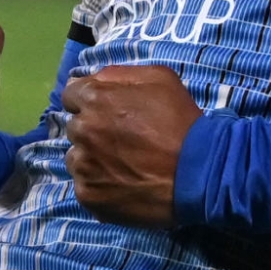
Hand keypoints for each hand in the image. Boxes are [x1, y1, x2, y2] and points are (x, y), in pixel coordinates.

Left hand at [62, 66, 200, 227]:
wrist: (199, 172)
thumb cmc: (181, 121)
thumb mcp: (159, 78)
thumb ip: (118, 75)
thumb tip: (93, 79)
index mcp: (94, 99)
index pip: (71, 95)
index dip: (89, 103)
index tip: (108, 113)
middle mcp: (82, 130)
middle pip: (75, 128)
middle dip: (93, 130)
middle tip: (122, 141)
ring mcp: (83, 166)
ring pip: (77, 158)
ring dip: (93, 159)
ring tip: (123, 166)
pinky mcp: (88, 195)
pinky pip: (86, 186)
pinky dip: (100, 185)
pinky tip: (123, 185)